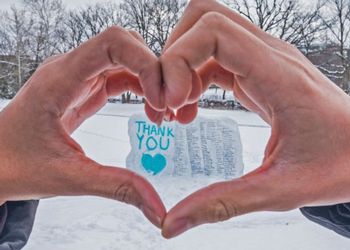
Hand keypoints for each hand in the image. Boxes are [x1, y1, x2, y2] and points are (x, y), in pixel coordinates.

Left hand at [0, 27, 165, 227]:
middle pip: (125, 45)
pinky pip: (121, 76)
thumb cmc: (14, 165)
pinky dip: (143, 89)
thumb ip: (116, 187)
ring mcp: (79, 77)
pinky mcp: (85, 89)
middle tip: (170, 106)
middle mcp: (70, 69)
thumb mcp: (67, 178)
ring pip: (127, 58)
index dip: (146, 63)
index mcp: (60, 79)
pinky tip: (151, 111)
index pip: (112, 43)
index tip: (160, 99)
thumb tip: (156, 207)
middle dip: (156, 71)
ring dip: (152, 80)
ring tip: (164, 112)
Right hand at [160, 0, 349, 237]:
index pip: (214, 31)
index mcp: (277, 75)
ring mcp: (262, 60)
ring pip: (205, 33)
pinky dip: (192, 77)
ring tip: (178, 108)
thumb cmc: (340, 163)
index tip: (173, 101)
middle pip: (204, 17)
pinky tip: (191, 109)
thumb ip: (223, 204)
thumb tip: (173, 223)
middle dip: (174, 54)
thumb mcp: (280, 190)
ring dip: (181, 66)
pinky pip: (213, 57)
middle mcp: (269, 56)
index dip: (179, 58)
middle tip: (169, 99)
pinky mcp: (256, 71)